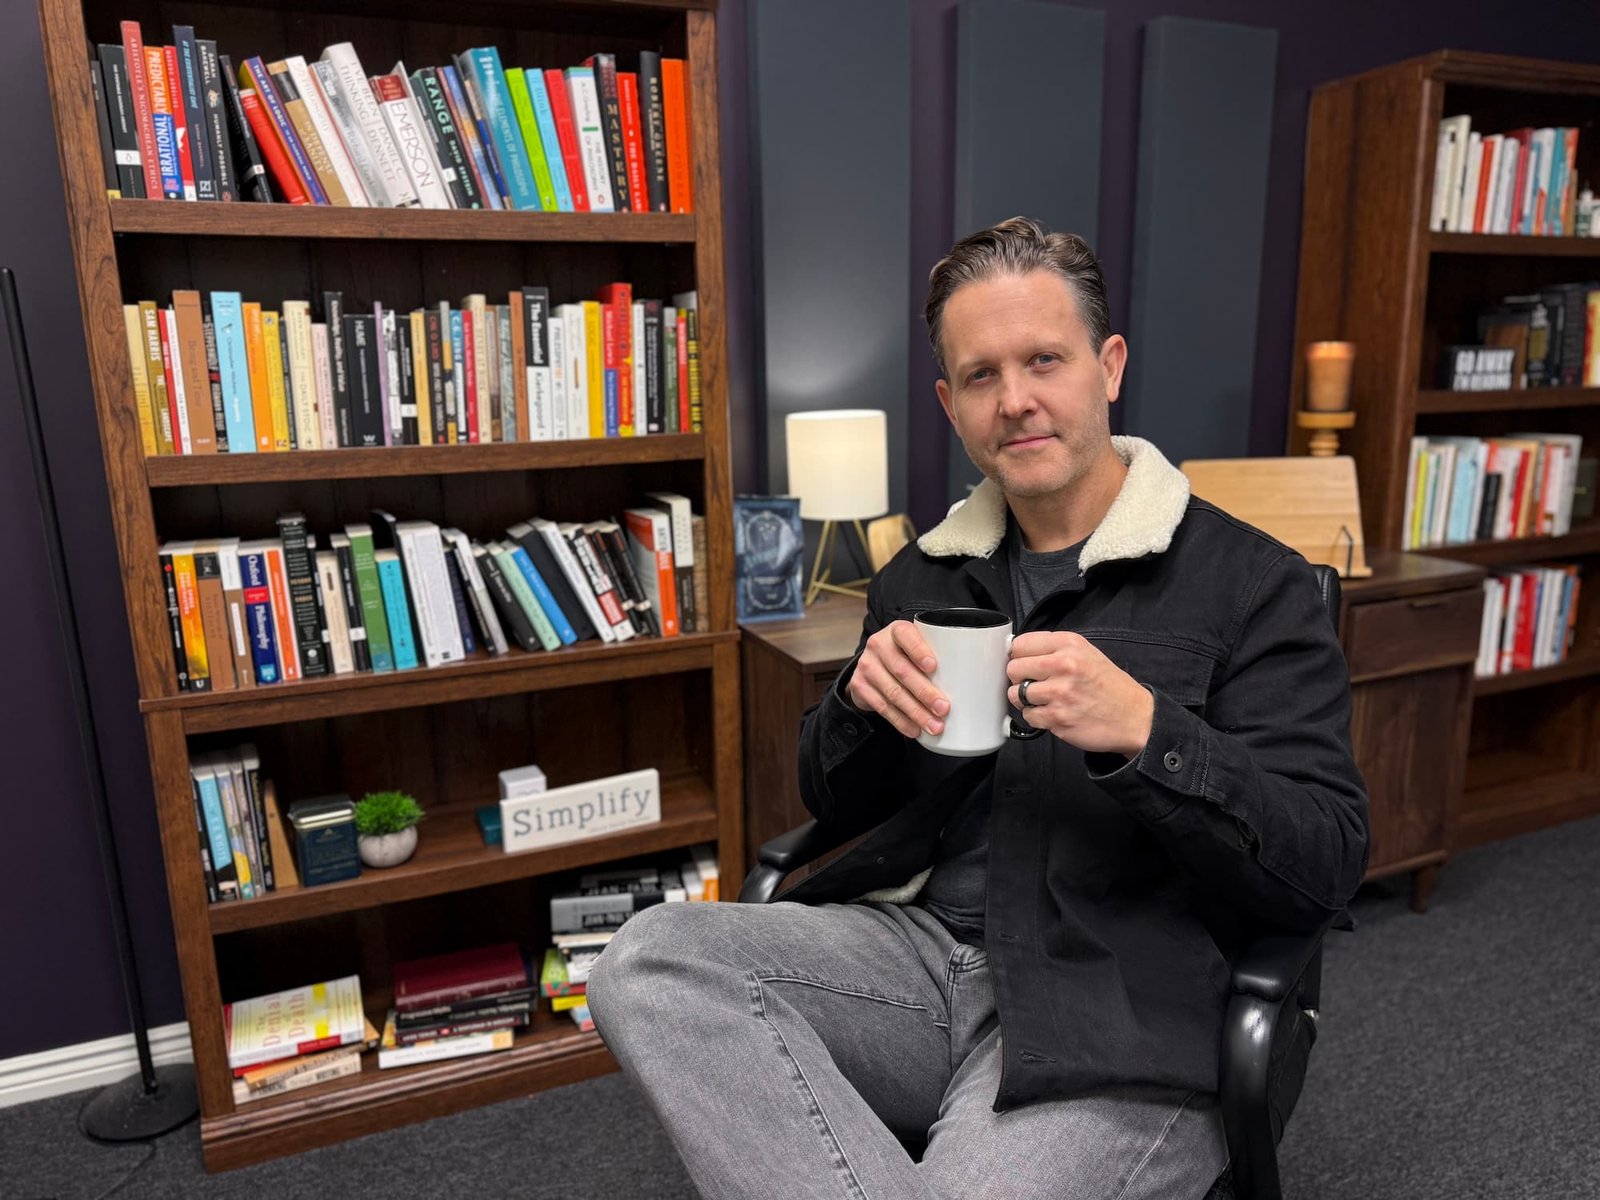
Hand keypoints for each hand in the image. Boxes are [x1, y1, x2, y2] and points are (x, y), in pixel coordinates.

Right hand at [846, 620, 950, 739]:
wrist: (873, 664)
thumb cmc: (907, 655)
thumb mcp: (919, 646)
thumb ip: (940, 652)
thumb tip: (980, 672)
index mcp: (897, 631)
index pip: (906, 636)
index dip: (919, 650)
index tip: (934, 667)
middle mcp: (878, 645)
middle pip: (902, 671)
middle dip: (924, 692)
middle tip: (944, 709)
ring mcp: (867, 666)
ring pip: (893, 693)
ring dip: (916, 712)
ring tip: (934, 726)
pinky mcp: (860, 686)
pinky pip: (882, 707)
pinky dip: (901, 721)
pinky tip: (915, 730)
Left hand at [1006, 632, 1153, 757]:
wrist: (1135, 717)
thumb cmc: (1109, 686)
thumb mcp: (1086, 653)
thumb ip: (1053, 650)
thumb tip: (1017, 652)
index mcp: (1069, 644)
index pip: (1020, 644)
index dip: (1018, 656)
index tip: (1024, 663)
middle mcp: (1064, 665)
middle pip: (1013, 668)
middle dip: (1019, 678)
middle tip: (1034, 683)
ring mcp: (1060, 692)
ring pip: (1016, 694)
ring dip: (1026, 700)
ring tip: (1045, 699)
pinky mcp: (1058, 718)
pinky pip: (1028, 715)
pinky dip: (1036, 717)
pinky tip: (1052, 713)